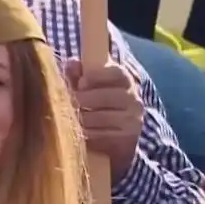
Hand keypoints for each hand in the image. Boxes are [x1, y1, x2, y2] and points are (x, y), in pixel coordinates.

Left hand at [65, 59, 142, 180]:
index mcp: (126, 81)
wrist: (120, 139)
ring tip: (72, 118)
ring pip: (101, 117)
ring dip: (82, 119)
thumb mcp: (91, 87)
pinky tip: (81, 133)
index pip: (116, 73)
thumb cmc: (100, 105)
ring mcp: (133, 120)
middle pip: (106, 96)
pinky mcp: (128, 140)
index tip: (81, 83)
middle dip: (83, 100)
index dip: (96, 77)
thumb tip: (71, 63)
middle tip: (70, 103)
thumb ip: (78, 74)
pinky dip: (88, 135)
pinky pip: (102, 136)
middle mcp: (134, 100)